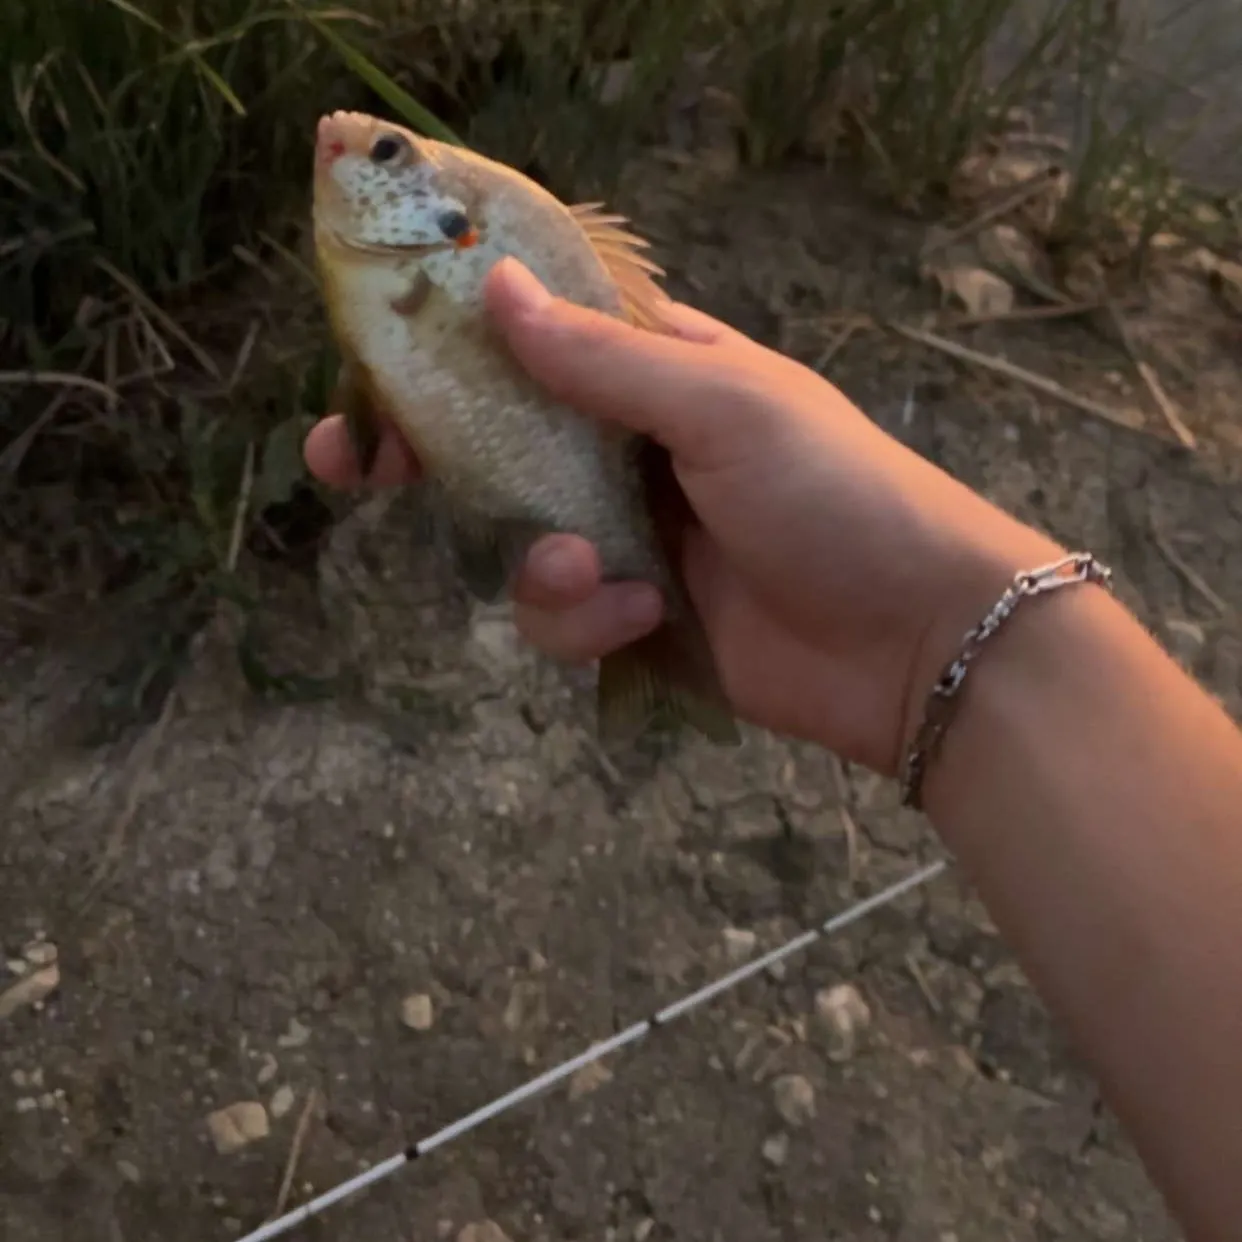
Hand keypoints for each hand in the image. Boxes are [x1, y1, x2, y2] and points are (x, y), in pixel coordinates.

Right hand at [305, 257, 1059, 773]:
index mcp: (655, 371)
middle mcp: (627, 448)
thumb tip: (493, 286)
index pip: (530, 335)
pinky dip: (585, 621)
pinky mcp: (631, 617)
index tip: (372, 349)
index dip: (449, 339)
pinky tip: (642, 620)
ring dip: (539, 567)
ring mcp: (626, 535)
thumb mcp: (724, 406)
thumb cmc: (835, 492)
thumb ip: (602, 360)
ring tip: (597, 579)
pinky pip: (560, 616)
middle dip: (422, 454)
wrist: (911, 637)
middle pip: (494, 440)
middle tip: (349, 463)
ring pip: (514, 542)